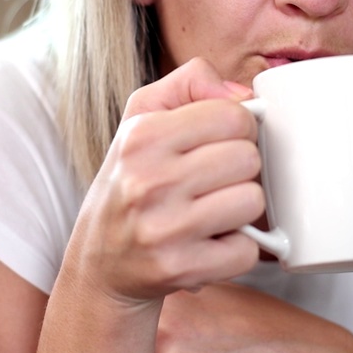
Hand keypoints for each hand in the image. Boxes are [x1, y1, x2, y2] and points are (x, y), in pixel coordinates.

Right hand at [67, 58, 265, 308]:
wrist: (99, 263)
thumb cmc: (131, 182)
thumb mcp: (142, 117)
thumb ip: (190, 83)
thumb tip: (244, 93)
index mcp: (142, 137)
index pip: (232, 116)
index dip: (239, 129)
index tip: (223, 143)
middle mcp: (149, 181)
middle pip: (248, 158)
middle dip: (240, 170)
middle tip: (215, 181)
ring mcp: (163, 229)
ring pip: (252, 202)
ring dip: (241, 210)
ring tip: (212, 211)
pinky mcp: (179, 269)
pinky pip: (246, 250)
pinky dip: (236, 249)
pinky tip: (209, 243)